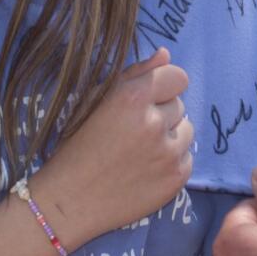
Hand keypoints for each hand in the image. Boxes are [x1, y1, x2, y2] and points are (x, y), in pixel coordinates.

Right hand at [34, 47, 192, 242]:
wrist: (69, 202)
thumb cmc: (77, 147)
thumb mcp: (96, 101)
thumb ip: (135, 74)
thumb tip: (166, 54)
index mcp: (132, 98)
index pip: (177, 76)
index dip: (163, 86)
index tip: (147, 100)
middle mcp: (154, 122)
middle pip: (180, 104)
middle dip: (161, 114)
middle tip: (133, 132)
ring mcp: (168, 152)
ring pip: (187, 130)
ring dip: (170, 137)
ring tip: (140, 151)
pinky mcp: (176, 178)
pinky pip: (187, 158)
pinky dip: (172, 162)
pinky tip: (146, 169)